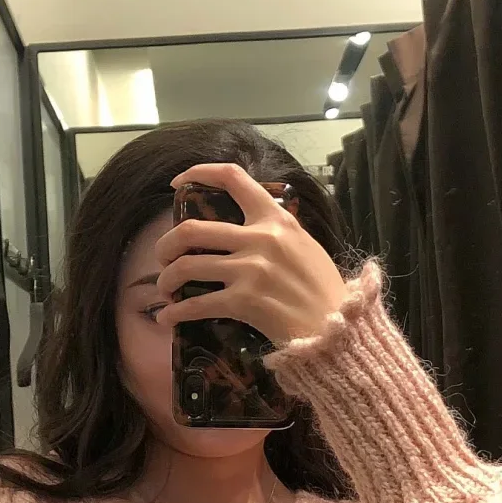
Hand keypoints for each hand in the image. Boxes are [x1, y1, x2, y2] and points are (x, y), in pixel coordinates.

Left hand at [155, 162, 349, 346]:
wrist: (338, 329)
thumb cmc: (324, 291)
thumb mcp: (305, 246)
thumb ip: (275, 233)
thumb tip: (244, 228)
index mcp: (276, 219)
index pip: (233, 178)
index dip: (199, 173)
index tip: (178, 183)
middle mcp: (260, 238)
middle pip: (192, 229)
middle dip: (167, 244)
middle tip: (163, 258)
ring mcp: (250, 270)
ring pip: (187, 266)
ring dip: (167, 279)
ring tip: (166, 290)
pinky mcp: (244, 302)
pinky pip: (196, 304)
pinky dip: (175, 313)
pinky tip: (167, 319)